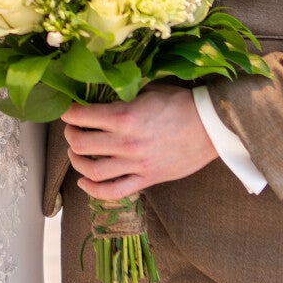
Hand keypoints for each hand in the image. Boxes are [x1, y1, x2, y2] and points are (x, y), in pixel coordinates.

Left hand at [61, 85, 218, 199]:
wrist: (213, 127)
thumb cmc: (182, 104)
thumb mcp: (148, 90)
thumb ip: (122, 97)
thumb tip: (99, 95)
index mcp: (125, 116)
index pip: (81, 116)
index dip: (69, 112)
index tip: (69, 110)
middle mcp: (126, 143)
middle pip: (80, 144)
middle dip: (70, 134)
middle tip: (72, 129)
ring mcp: (135, 164)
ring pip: (92, 170)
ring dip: (77, 161)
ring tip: (76, 152)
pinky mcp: (146, 179)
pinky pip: (113, 191)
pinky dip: (93, 190)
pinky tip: (84, 181)